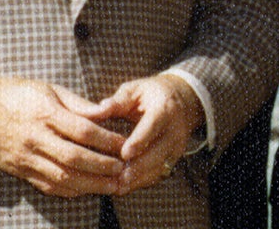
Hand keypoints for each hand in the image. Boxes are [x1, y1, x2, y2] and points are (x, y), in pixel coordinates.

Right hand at [0, 75, 127, 197]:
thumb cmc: (20, 94)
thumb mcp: (50, 89)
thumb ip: (79, 104)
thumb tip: (106, 112)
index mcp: (45, 113)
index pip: (82, 131)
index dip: (106, 140)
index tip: (124, 144)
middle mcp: (34, 138)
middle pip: (73, 158)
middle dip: (101, 167)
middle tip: (123, 170)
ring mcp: (25, 157)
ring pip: (61, 177)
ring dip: (90, 184)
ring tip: (112, 185)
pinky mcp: (19, 170)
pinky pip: (47, 185)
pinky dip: (69, 190)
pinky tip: (87, 189)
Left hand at [88, 73, 205, 193]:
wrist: (182, 101)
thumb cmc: (150, 94)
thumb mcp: (135, 90)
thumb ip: (117, 101)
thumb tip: (96, 111)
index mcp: (164, 109)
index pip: (153, 126)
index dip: (140, 140)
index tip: (125, 153)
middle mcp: (175, 130)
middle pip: (158, 152)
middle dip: (139, 167)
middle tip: (119, 179)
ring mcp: (176, 146)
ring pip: (160, 167)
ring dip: (139, 179)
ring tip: (118, 188)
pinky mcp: (174, 158)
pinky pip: (159, 174)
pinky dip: (142, 182)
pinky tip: (124, 187)